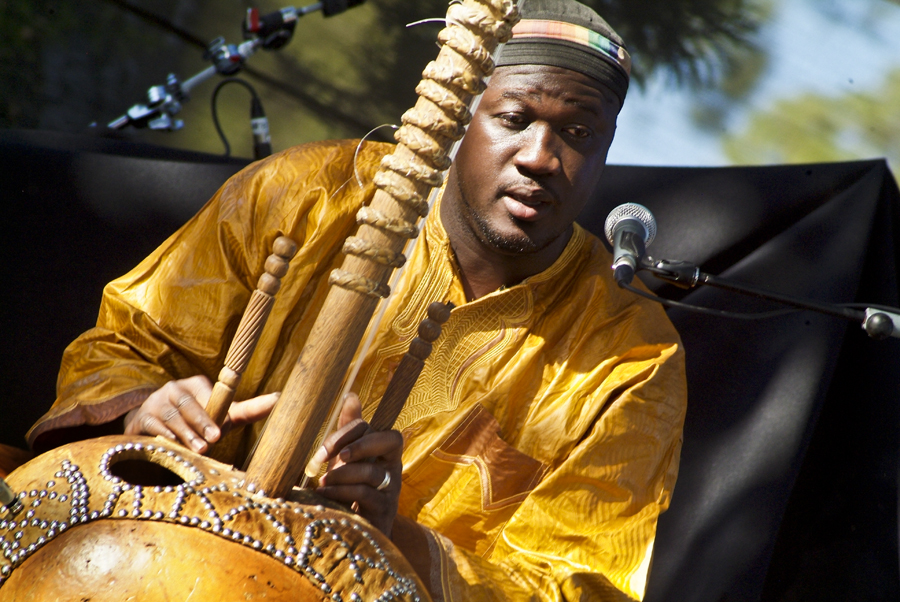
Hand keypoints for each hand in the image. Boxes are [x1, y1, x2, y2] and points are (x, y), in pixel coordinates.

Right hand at [123, 375, 278, 453]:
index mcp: (195, 384)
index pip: (208, 395)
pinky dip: (162, 437)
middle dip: (201, 423)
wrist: (153, 428)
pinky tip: (170, 447)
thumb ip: (248, 409)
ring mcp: (155, 403)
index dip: (215, 412)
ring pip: (171, 417)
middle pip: (188, 404)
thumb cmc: (197, 421)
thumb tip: (281, 398)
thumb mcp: (222, 415)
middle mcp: (174, 389)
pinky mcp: (139, 419)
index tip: (225, 428)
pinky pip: (151, 427)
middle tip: (213, 440)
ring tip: (198, 450)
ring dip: (184, 434)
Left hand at [314, 393, 403, 535]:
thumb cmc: (349, 489)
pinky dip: (342, 492)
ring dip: (343, 474)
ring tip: (323, 482)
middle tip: (334, 458)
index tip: (325, 447)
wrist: (357, 533)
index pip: (374, 428)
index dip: (350, 431)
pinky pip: (366, 494)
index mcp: (384, 449)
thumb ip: (348, 430)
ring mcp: (392, 488)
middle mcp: (394, 466)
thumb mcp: (345, 459)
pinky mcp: (385, 510)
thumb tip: (351, 395)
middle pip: (390, 441)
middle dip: (359, 445)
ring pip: (372, 471)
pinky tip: (325, 495)